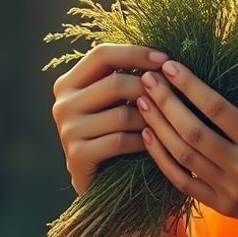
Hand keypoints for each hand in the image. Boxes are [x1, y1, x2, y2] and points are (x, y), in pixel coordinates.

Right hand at [50, 44, 169, 194]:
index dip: (135, 53)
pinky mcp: (76, 156)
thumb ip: (126, 76)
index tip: (165, 58)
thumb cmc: (115, 133)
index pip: (102, 54)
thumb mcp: (116, 101)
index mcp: (68, 82)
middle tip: (175, 95)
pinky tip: (154, 143)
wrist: (102, 183)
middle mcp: (62, 104)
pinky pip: (120, 141)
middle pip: (114, 83)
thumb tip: (164, 56)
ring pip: (122, 114)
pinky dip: (143, 141)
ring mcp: (66, 131)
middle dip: (150, 88)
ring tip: (168, 122)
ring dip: (151, 118)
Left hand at [135, 61, 237, 236]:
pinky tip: (148, 137)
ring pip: (183, 155)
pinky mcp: (220, 206)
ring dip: (159, 126)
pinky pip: (183, 182)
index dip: (190, 85)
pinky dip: (162, 160)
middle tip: (146, 77)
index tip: (170, 65)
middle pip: (193, 130)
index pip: (217, 108)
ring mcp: (228, 189)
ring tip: (141, 101)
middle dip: (165, 101)